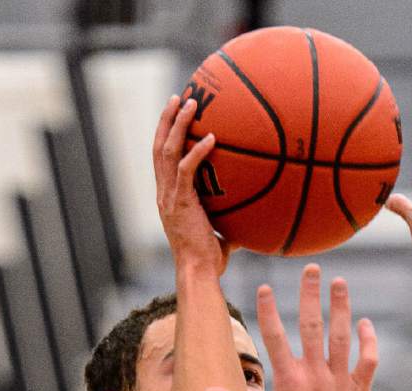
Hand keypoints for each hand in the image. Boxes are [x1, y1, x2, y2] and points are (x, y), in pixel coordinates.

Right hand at [153, 95, 236, 275]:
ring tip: (189, 103)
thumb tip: (253, 217)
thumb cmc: (210, 260)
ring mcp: (169, 197)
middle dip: (167, 120)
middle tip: (178, 97)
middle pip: (158, 147)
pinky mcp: (180, 202)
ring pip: (166, 151)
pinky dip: (197, 151)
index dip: (166, 136)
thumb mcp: (219, 233)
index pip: (161, 161)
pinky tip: (212, 137)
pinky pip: (186, 169)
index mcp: (168, 198)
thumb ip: (230, 219)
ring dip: (177, 124)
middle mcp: (164, 194)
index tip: (175, 116)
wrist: (199, 272)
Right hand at [204, 265, 376, 390]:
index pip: (275, 336)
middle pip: (312, 325)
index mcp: (288, 382)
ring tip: (340, 283)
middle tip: (313, 269)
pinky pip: (367, 359)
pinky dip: (368, 340)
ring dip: (341, 307)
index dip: (269, 310)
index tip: (265, 288)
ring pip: (341, 336)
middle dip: (311, 294)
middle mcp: (314, 376)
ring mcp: (339, 382)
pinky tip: (364, 323)